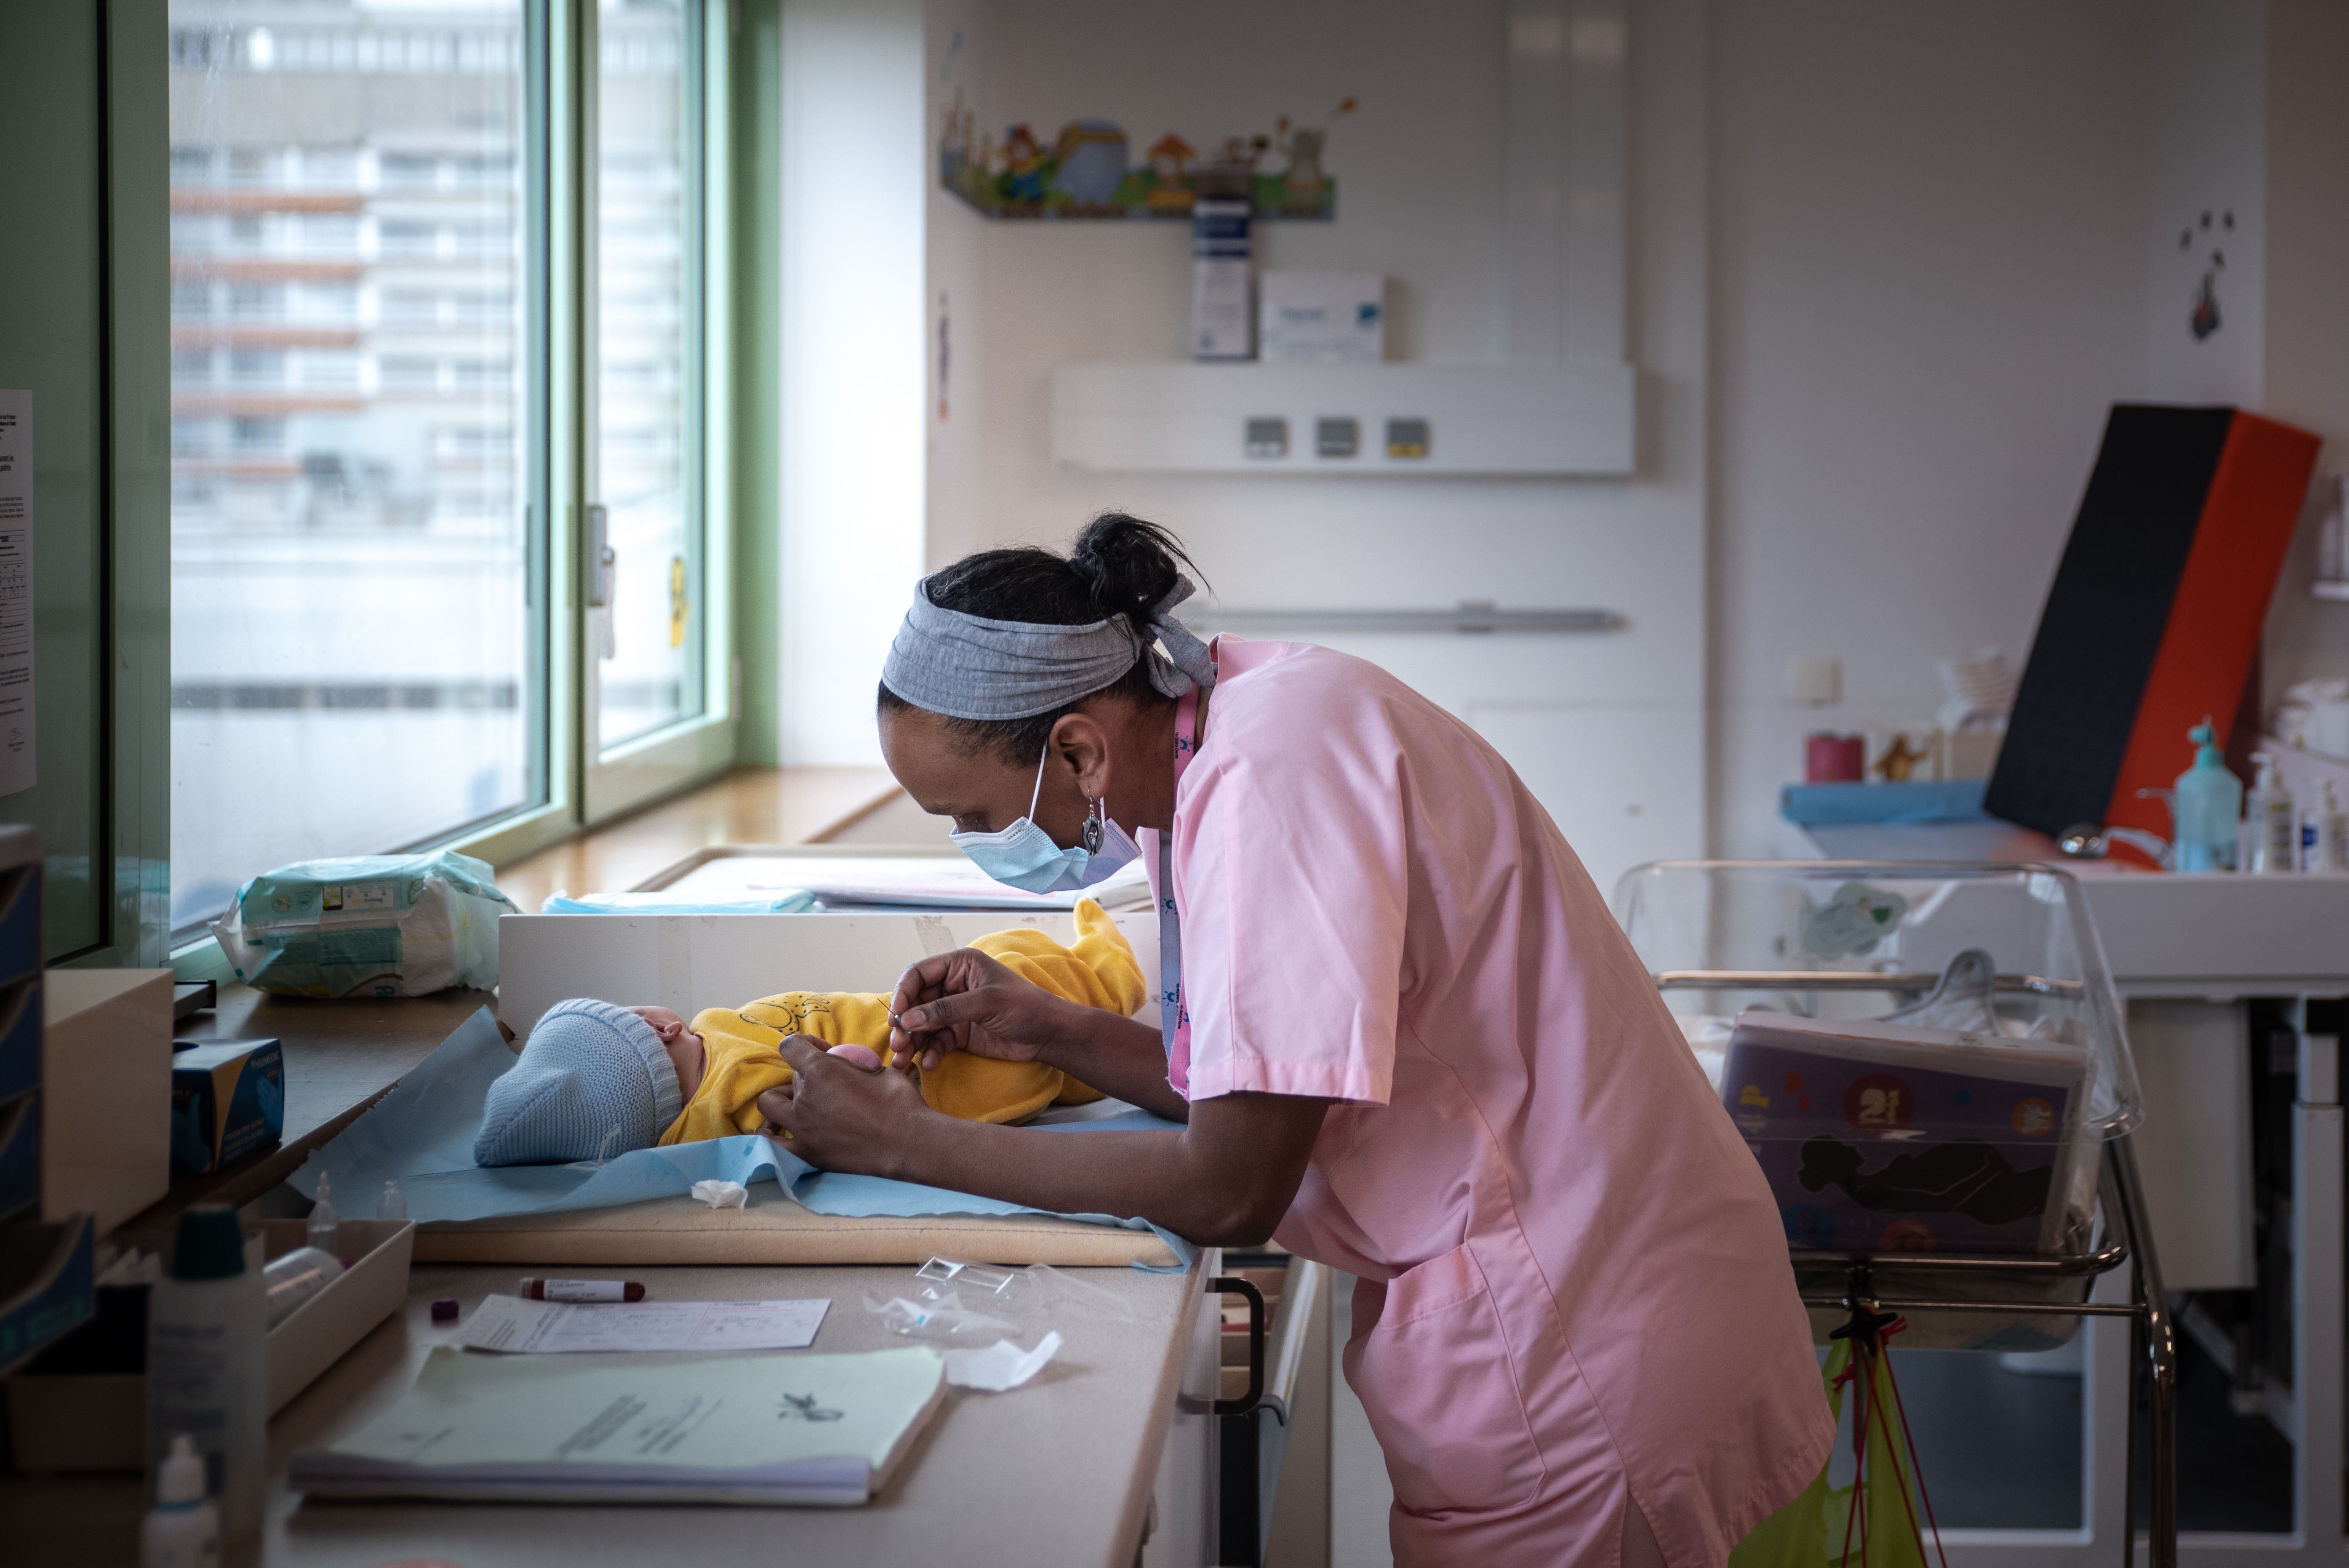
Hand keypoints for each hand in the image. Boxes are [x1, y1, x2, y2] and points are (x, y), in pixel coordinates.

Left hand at [756, 1035, 933, 1176]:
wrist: (910, 1143)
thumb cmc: (900, 1103)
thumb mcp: (879, 1070)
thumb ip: (854, 1066)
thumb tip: (850, 1067)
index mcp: (821, 1071)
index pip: (790, 1046)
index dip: (804, 1044)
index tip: (822, 1050)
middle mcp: (804, 1098)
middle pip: (790, 1077)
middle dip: (805, 1076)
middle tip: (827, 1083)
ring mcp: (802, 1128)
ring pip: (770, 1104)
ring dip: (782, 1099)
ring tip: (798, 1104)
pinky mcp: (807, 1153)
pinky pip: (774, 1144)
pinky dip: (772, 1135)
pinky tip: (779, 1132)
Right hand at [888, 947, 1074, 1071]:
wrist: (1048, 1035)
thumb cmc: (1025, 1007)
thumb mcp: (986, 1002)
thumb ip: (946, 1010)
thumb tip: (908, 1019)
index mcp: (959, 965)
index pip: (918, 974)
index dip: (903, 993)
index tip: (896, 1016)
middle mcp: (952, 985)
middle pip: (915, 1002)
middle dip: (904, 1022)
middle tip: (897, 1043)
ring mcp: (955, 1010)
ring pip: (922, 1024)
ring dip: (911, 1041)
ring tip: (902, 1060)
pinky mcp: (959, 1032)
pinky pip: (936, 1041)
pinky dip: (930, 1052)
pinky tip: (929, 1063)